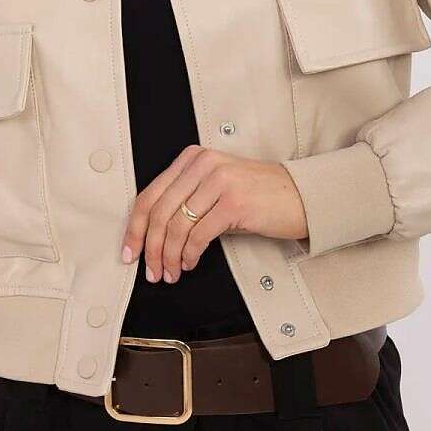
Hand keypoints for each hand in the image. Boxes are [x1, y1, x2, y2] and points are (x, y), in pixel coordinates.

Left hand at [121, 145, 308, 282]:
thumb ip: (187, 201)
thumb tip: (153, 237)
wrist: (301, 196)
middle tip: (151, 271)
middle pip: (159, 212)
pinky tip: (189, 264)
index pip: (150, 194)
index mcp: (193, 158)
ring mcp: (219, 181)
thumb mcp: (217, 188)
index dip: (135, 228)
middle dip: (150, 248)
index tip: (129, 251)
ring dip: (169, 256)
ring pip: (176, 226)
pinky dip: (189, 255)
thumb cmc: (259, 196)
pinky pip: (198, 235)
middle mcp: (203, 164)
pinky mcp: (234, 202)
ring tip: (170, 273)